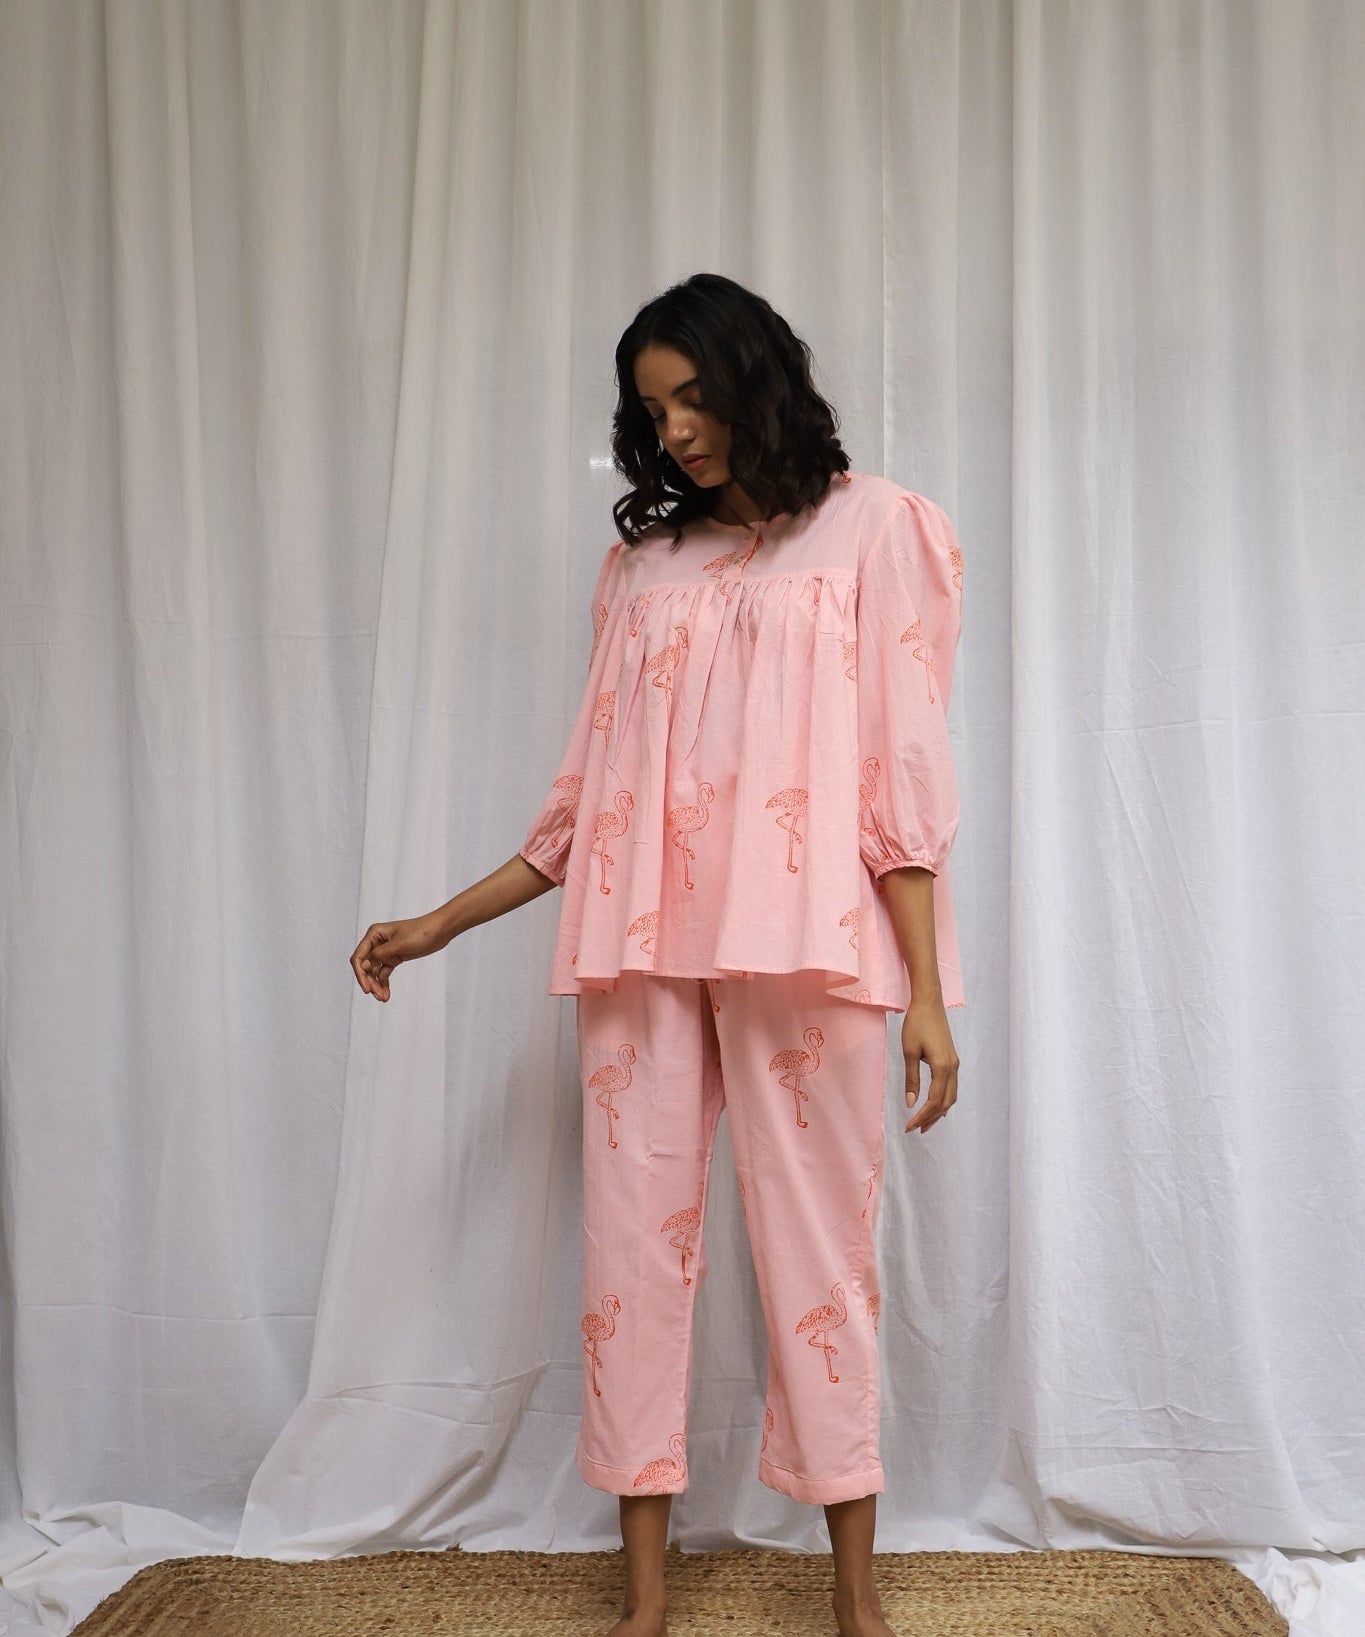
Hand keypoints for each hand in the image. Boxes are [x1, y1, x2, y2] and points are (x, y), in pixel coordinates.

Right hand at [350, 914, 446, 1001]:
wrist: (440, 931)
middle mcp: (377, 942)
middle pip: (365, 966)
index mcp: (374, 934)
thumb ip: (380, 955)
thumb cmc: (421, 932)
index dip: (360, 974)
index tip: (366, 988)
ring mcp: (386, 951)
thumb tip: (363, 965)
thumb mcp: (399, 944)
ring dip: (377, 985)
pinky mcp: (394, 957)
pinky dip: (384, 983)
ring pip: (374, 972)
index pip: (359, 957)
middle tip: (377, 996)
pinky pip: (384, 973)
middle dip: (370, 982)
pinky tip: (386, 995)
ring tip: (383, 998)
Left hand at [902, 997, 958, 1133]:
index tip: (908, 1126)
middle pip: (945, 1102)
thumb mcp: (909, 1051)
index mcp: (943, 1068)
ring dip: (939, 1111)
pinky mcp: (952, 1059)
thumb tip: (911, 1103)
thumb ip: (911, 1079)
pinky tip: (935, 1105)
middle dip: (931, 1118)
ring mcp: (954, 1064)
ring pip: (951, 1096)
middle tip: (915, 1130)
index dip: (922, 1116)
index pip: (934, 1101)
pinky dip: (944, 1100)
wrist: (929, 1002)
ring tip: (925, 1123)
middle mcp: (953, 1068)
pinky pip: (951, 1087)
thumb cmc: (917, 1024)